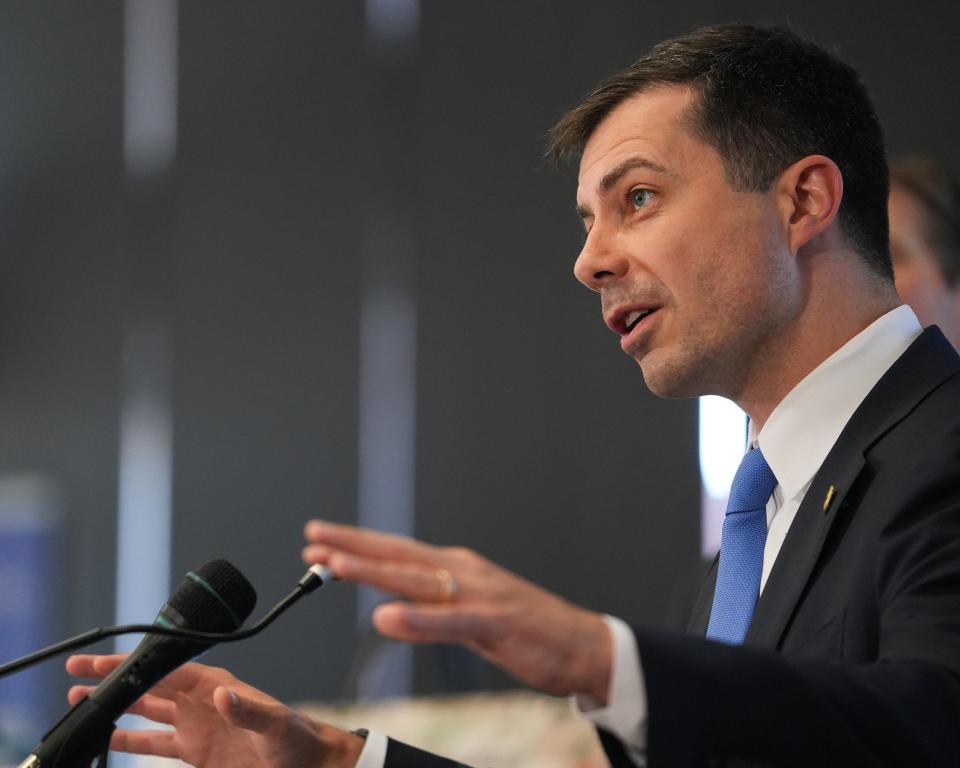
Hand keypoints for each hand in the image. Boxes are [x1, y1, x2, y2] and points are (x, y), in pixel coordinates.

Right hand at [66, 655, 363, 767]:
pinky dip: (130, 739)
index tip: (102, 664)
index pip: (166, 671)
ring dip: (117, 706)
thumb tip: (221, 694)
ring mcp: (196, 724)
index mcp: (216, 685)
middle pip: (149, 685)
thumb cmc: (295, 738)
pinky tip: (108, 737)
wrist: (307, 764)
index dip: (134, 667)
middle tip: (77, 672)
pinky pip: (155, 742)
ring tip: (81, 700)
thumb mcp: (274, 723)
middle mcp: (201, 700)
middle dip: (114, 679)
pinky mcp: (196, 751)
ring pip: (146, 710)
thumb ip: (247, 710)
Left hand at [302, 521, 612, 703]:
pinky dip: (416, 619)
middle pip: (398, 556)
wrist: (583, 644)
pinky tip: (385, 617)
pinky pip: (449, 622)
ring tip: (333, 565)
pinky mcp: (494, 623)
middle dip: (352, 546)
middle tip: (311, 537)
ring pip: (416, 580)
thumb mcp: (470, 615)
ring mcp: (479, 595)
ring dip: (372, 571)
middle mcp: (463, 572)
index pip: (397, 553)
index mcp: (457, 568)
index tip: (319, 541)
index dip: (357, 546)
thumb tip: (390, 607)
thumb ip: (430, 609)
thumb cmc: (525, 629)